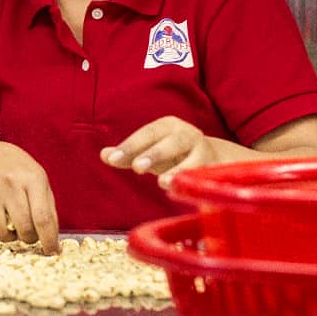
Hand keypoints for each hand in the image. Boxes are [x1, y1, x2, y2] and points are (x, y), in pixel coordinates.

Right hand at [0, 142, 60, 253]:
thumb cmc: (21, 175)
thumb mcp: (40, 184)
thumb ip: (48, 211)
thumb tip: (53, 244)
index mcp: (33, 179)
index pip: (42, 217)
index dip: (49, 239)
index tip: (52, 252)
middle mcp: (9, 183)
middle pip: (24, 227)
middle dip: (30, 238)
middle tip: (31, 235)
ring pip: (1, 232)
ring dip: (11, 237)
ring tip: (14, 227)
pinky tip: (0, 217)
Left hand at [100, 117, 221, 189]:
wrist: (212, 158)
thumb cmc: (173, 155)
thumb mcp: (150, 153)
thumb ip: (128, 154)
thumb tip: (103, 155)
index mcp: (167, 126)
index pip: (147, 134)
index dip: (130, 146)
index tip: (111, 159)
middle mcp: (186, 133)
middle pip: (169, 142)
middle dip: (153, 154)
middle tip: (136, 167)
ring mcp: (202, 150)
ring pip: (191, 157)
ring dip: (177, 169)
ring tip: (162, 182)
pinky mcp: (213, 166)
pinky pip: (202, 173)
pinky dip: (191, 180)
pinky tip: (178, 189)